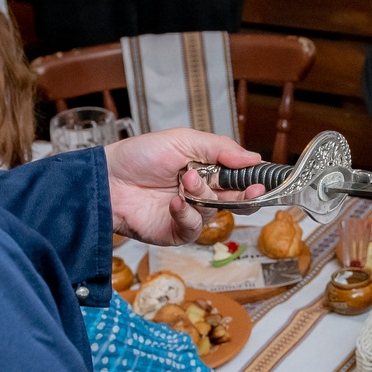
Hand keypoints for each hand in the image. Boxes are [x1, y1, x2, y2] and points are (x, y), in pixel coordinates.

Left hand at [104, 128, 255, 243]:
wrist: (108, 179)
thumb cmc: (139, 156)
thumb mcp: (183, 140)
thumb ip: (220, 148)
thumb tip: (253, 158)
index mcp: (207, 170)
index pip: (240, 177)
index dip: (254, 179)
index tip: (263, 178)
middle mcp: (202, 193)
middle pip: (238, 200)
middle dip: (247, 195)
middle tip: (251, 189)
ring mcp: (190, 213)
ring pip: (215, 211)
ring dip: (203, 195)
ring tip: (184, 179)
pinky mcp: (176, 232)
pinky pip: (194, 228)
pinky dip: (187, 214)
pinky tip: (174, 202)